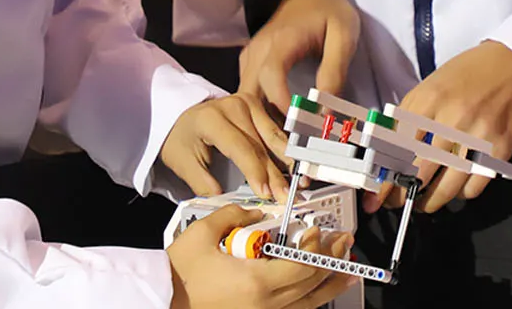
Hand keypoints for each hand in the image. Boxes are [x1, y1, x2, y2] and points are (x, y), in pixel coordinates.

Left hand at [163, 95, 290, 199]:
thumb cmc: (182, 139)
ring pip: (273, 136)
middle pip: (261, 143)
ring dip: (287, 161)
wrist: (181, 117)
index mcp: (212, 119)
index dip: (255, 172)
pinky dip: (285, 150)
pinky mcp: (258, 106)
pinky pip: (275, 130)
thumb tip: (225, 204)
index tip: (266, 194)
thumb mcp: (183, 163)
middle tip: (286, 197)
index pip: (240, 148)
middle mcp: (233, 106)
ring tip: (298, 183)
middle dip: (276, 174)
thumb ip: (203, 184)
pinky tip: (294, 168)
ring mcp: (248, 103)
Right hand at [168, 205, 357, 308]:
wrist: (162, 302)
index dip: (318, 248)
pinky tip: (319, 292)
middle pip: (312, 284)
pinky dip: (311, 301)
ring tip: (348, 271)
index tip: (318, 230)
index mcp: (256, 282)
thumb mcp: (202, 233)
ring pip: (308, 304)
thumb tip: (255, 212)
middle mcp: (266, 305)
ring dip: (330, 285)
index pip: (303, 265)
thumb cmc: (179, 274)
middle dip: (332, 260)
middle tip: (343, 242)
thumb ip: (233, 215)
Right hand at [238, 0, 360, 153]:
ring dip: (261, 123)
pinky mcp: (251, 64)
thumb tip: (327, 111)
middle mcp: (258, 51)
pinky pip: (248, 94)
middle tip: (290, 150)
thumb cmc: (329, 11)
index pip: (272, 79)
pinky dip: (259, 113)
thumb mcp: (343, 36)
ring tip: (283, 146)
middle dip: (267, 126)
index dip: (284, 107)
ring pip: (245, 100)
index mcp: (281, 42)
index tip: (301, 129)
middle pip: (250, 96)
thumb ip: (334, 73)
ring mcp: (251, 57)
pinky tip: (276, 129)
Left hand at [374, 41, 511, 214]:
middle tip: (397, 202)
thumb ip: (408, 116)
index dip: (385, 176)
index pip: (397, 149)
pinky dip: (461, 194)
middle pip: (418, 172)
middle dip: (403, 194)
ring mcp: (477, 137)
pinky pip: (474, 187)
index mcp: (428, 100)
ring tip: (422, 203)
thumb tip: (388, 151)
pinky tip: (455, 188)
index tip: (379, 192)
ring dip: (429, 202)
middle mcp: (451, 120)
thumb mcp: (430, 86)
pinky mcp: (500, 149)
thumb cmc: (469, 74)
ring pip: (446, 188)